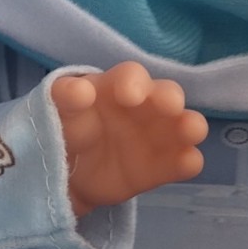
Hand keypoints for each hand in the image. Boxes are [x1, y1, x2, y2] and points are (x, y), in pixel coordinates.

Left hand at [50, 62, 207, 217]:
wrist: (61, 172)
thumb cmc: (62, 127)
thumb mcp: (56, 110)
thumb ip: (64, 98)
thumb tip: (79, 90)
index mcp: (116, 88)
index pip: (130, 76)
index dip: (133, 82)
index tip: (130, 95)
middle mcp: (143, 108)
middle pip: (166, 94)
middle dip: (170, 99)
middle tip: (170, 107)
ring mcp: (155, 137)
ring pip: (182, 125)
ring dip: (190, 125)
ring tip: (191, 131)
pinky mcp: (159, 168)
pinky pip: (180, 162)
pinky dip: (188, 162)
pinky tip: (188, 163)